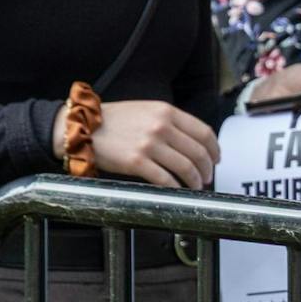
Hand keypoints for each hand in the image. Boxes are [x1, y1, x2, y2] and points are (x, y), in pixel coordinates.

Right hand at [54, 100, 220, 189]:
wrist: (84, 127)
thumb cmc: (115, 120)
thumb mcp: (147, 110)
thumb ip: (169, 121)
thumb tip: (191, 141)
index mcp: (167, 112)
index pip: (203, 131)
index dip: (214, 148)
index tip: (216, 158)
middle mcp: (161, 126)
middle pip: (197, 151)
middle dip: (207, 168)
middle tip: (207, 177)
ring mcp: (149, 144)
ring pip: (185, 167)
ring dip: (194, 180)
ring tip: (195, 186)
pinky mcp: (136, 162)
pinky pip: (164, 179)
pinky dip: (175, 188)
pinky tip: (177, 191)